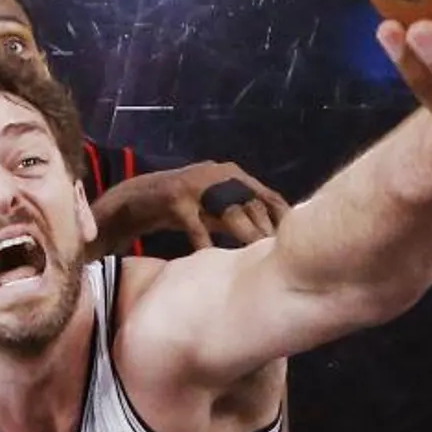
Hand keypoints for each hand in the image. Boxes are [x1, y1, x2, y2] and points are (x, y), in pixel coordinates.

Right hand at [106, 162, 291, 250]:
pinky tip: (211, 258)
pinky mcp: (175, 200)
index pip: (266, 194)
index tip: (295, 236)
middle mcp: (216, 174)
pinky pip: (196, 227)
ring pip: (229, 213)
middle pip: (251, 204)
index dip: (282, 215)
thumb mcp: (214, 207)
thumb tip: (270, 234)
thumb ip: (238, 214)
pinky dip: (205, 243)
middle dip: (266, 229)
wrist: (136, 199)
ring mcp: (195, 186)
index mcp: (230, 174)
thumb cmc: (182, 207)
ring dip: (245, 234)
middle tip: (278, 253)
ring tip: (257, 254)